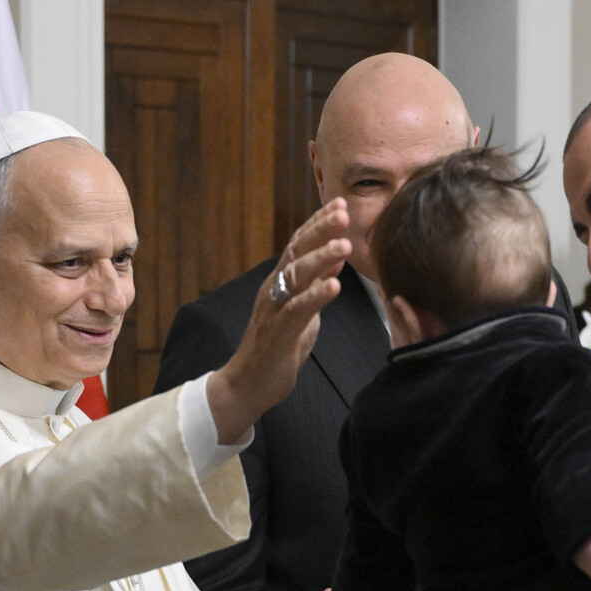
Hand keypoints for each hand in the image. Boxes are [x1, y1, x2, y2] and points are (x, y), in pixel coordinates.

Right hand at [208, 200, 351, 442]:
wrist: (247, 385)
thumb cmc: (276, 349)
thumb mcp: (302, 312)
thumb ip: (316, 286)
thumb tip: (336, 260)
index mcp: (280, 283)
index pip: (298, 245)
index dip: (318, 224)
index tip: (339, 205)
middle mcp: (274, 290)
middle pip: (296, 253)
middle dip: (320, 231)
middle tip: (343, 213)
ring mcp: (274, 310)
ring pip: (295, 276)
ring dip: (321, 259)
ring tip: (344, 246)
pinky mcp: (278, 333)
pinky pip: (297, 310)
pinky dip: (316, 296)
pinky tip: (334, 285)